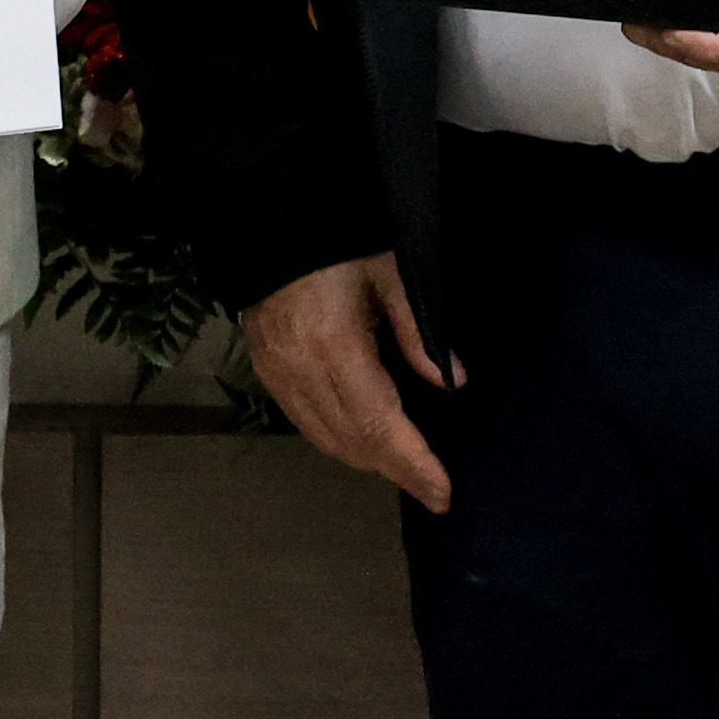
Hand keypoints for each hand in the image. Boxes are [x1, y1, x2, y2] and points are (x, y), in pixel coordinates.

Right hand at [244, 254, 458, 512]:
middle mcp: (301, 370)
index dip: (414, 464)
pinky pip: (305, 424)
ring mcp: (278, 375)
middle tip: (434, 489)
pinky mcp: (266, 372)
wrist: (271, 224)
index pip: (380, 424)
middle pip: (354, 442)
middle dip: (397, 471)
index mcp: (335, 345)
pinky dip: (339, 441)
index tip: (442, 494)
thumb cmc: (338, 242)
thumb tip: (452, 382)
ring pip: (327, 440)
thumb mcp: (391, 273)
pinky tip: (365, 441)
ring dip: (369, 461)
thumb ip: (418, 332)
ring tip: (407, 470)